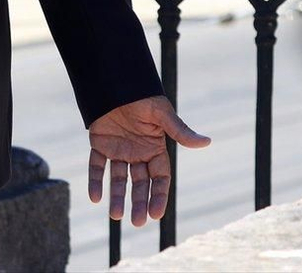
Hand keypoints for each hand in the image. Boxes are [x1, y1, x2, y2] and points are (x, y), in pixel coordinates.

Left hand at [87, 96, 209, 226]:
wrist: (115, 80)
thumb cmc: (143, 96)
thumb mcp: (162, 114)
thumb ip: (180, 131)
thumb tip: (206, 142)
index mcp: (155, 149)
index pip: (159, 178)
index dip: (158, 196)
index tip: (155, 214)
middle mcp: (138, 153)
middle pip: (140, 183)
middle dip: (139, 202)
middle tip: (137, 222)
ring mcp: (119, 149)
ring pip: (118, 178)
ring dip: (117, 196)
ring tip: (115, 216)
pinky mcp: (100, 143)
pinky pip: (97, 165)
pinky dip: (95, 180)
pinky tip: (94, 197)